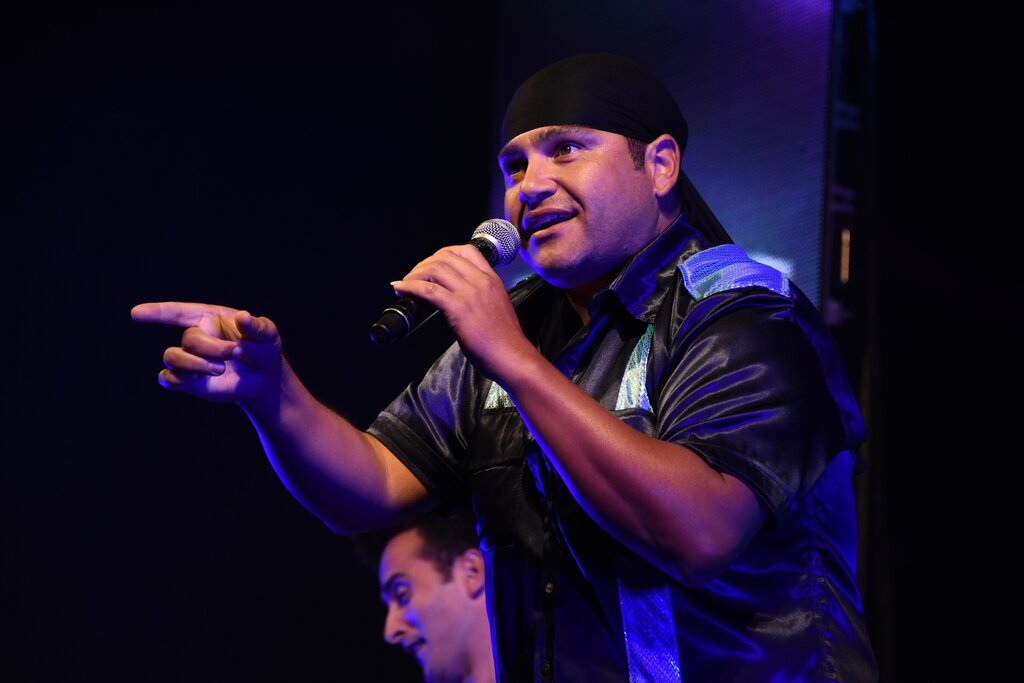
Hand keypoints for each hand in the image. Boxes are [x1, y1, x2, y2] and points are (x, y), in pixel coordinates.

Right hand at [131, 302, 282, 407]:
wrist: (265, 379)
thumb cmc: (264, 349)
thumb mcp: (268, 334)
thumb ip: (256, 326)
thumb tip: (243, 317)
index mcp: (209, 318)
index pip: (178, 312)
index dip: (157, 312)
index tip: (136, 313)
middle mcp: (195, 336)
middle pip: (188, 339)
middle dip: (213, 348)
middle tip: (235, 354)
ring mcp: (190, 358)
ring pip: (172, 357)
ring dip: (194, 364)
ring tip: (220, 369)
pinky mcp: (189, 380)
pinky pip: (167, 379)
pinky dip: (176, 380)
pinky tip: (195, 380)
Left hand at [392, 245, 537, 378]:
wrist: (512, 357)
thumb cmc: (505, 339)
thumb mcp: (496, 305)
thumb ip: (479, 295)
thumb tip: (456, 297)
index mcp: (491, 279)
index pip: (466, 250)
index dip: (443, 253)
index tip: (431, 264)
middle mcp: (481, 281)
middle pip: (445, 256)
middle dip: (424, 263)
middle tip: (413, 276)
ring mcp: (470, 293)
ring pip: (435, 269)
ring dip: (414, 274)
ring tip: (405, 283)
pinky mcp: (459, 308)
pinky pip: (429, 290)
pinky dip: (410, 287)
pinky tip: (401, 289)